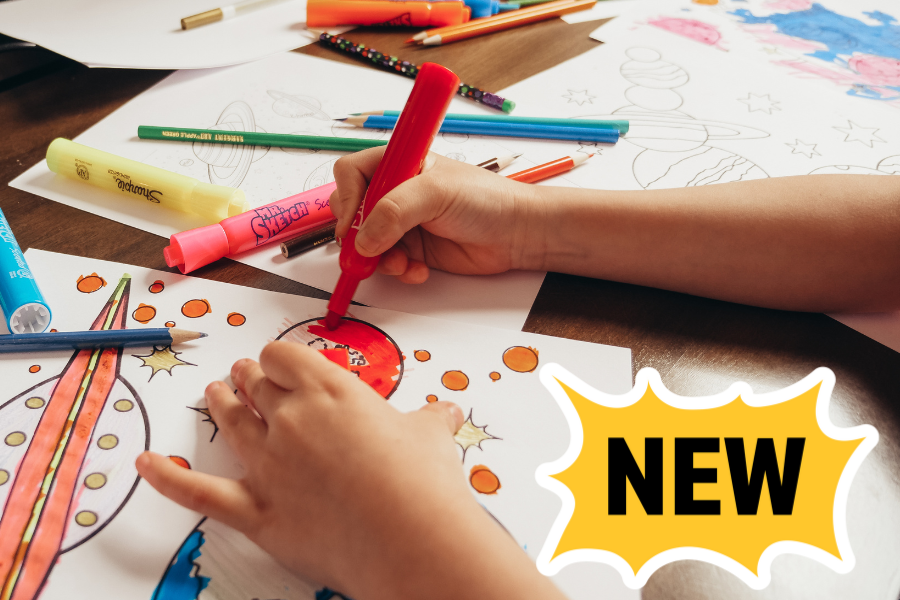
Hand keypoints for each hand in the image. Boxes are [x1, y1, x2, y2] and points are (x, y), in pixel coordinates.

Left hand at [136, 341, 561, 599]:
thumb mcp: (432, 436)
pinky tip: (145, 466)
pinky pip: (201, 493)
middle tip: (248, 375)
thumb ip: (431, 418)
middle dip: (250, 376)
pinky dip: (168, 480)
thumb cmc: (423, 483)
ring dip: (220, 403)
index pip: (285, 356)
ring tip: (216, 393)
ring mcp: (269, 464)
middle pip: (256, 383)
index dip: (279, 358)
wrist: (413, 538)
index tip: (283, 364)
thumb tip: (446, 411)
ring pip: (230, 421)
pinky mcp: (258, 511)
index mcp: (331, 390)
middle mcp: (292, 419)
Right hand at [329, 148, 542, 282]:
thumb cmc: (486, 199)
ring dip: (379, 259)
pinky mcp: (413, 249)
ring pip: (367, 244)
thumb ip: (394, 211)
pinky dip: (398, 271)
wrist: (516, 234)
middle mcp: (397, 191)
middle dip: (358, 235)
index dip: (346, 197)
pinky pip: (388, 264)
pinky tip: (419, 270)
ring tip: (402, 263)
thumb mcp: (436, 193)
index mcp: (399, 164)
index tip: (352, 223)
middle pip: (352, 212)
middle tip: (368, 251)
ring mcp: (403, 222)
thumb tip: (363, 239)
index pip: (351, 173)